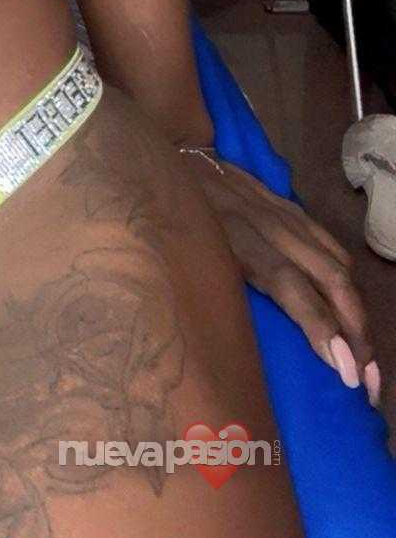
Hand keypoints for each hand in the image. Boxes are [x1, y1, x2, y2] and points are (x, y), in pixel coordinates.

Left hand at [182, 148, 381, 407]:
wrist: (174, 156)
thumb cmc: (169, 220)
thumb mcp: (182, 255)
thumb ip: (208, 289)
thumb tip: (228, 348)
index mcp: (237, 241)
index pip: (291, 287)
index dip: (322, 329)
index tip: (345, 371)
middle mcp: (270, 227)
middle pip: (329, 280)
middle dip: (356, 333)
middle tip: (368, 382)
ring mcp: (285, 214)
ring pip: (338, 265)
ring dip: (358, 314)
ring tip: (367, 357)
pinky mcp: (291, 206)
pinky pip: (330, 245)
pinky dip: (347, 281)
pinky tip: (352, 309)